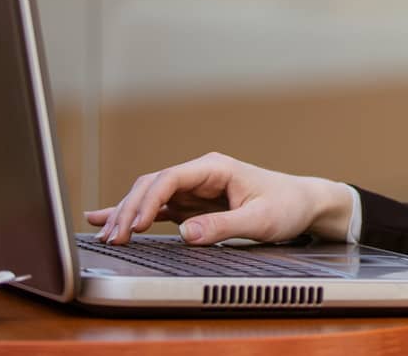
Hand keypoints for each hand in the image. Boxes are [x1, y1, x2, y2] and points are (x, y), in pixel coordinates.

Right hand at [83, 152, 352, 246]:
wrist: (302, 204)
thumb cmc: (286, 205)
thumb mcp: (260, 220)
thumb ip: (223, 226)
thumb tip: (186, 233)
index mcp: (215, 168)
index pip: (171, 178)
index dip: (148, 200)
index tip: (134, 225)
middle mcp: (200, 174)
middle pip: (153, 185)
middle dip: (128, 209)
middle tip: (113, 238)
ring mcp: (194, 189)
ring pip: (150, 196)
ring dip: (126, 213)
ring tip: (105, 235)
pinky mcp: (192, 204)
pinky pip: (156, 208)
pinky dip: (133, 215)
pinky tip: (104, 219)